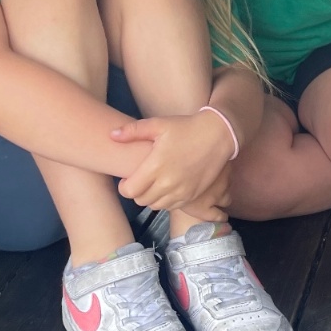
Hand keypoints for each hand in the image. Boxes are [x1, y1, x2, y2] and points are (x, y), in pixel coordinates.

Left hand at [110, 111, 235, 212]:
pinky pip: (172, 207)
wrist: (218, 135)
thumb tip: (112, 135)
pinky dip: (166, 201)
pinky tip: (168, 187)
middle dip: (137, 192)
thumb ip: (133, 131)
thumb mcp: (159, 124)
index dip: (124, 187)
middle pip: (141, 200)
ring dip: (151, 198)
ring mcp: (181, 192)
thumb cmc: (186, 128)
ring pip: (156, 206)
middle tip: (140, 181)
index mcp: (155, 166)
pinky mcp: (192, 196)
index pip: (129, 191)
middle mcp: (167, 183)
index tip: (127, 179)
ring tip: (154, 184)